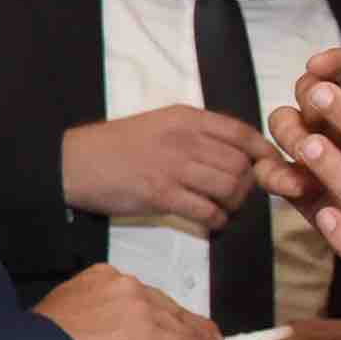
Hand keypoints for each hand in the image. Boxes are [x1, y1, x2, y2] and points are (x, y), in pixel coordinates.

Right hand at [33, 265, 219, 339]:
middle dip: (188, 328)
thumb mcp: (63, 312)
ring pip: (184, 329)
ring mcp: (142, 309)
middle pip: (170, 308)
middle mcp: (126, 284)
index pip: (146, 295)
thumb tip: (99, 328)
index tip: (172, 328)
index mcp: (103, 275)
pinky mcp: (153, 337)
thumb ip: (90, 312)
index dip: (162, 315)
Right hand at [62, 105, 269, 229]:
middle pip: (240, 164)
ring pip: (229, 188)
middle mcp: (184, 139)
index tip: (268, 166)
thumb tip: (235, 151)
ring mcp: (173, 167)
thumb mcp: (158, 124)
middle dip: (248, 184)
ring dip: (234, 204)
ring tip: (224, 208)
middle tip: (238, 195)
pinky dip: (216, 221)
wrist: (72, 163)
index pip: (242, 133)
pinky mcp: (161, 195)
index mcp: (185, 118)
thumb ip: (195, 133)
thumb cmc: (114, 145)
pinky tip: (211, 221)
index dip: (263, 152)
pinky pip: (206, 211)